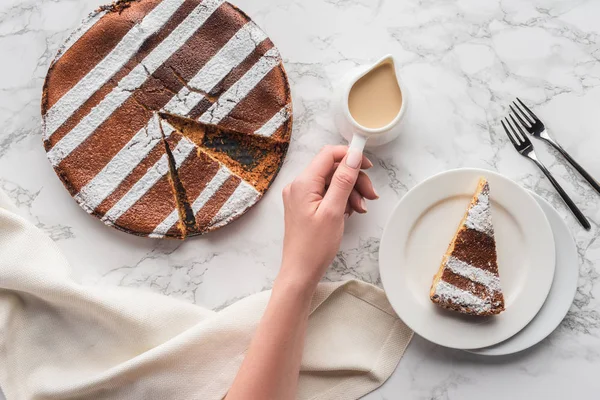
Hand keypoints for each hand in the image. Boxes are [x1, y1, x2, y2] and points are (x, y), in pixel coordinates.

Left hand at [279, 145, 377, 287]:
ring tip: (361, 209)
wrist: (300, 272)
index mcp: (303, 183)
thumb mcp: (334, 211)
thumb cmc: (314, 246)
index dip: (350, 156)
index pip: (328, 154)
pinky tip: (350, 213)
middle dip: (354, 179)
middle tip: (370, 195)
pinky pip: (327, 194)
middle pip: (332, 169)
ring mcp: (301, 196)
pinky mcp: (305, 206)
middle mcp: (299, 186)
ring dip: (350, 192)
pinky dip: (341, 200)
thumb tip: (353, 156)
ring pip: (332, 182)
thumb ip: (343, 180)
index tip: (368, 166)